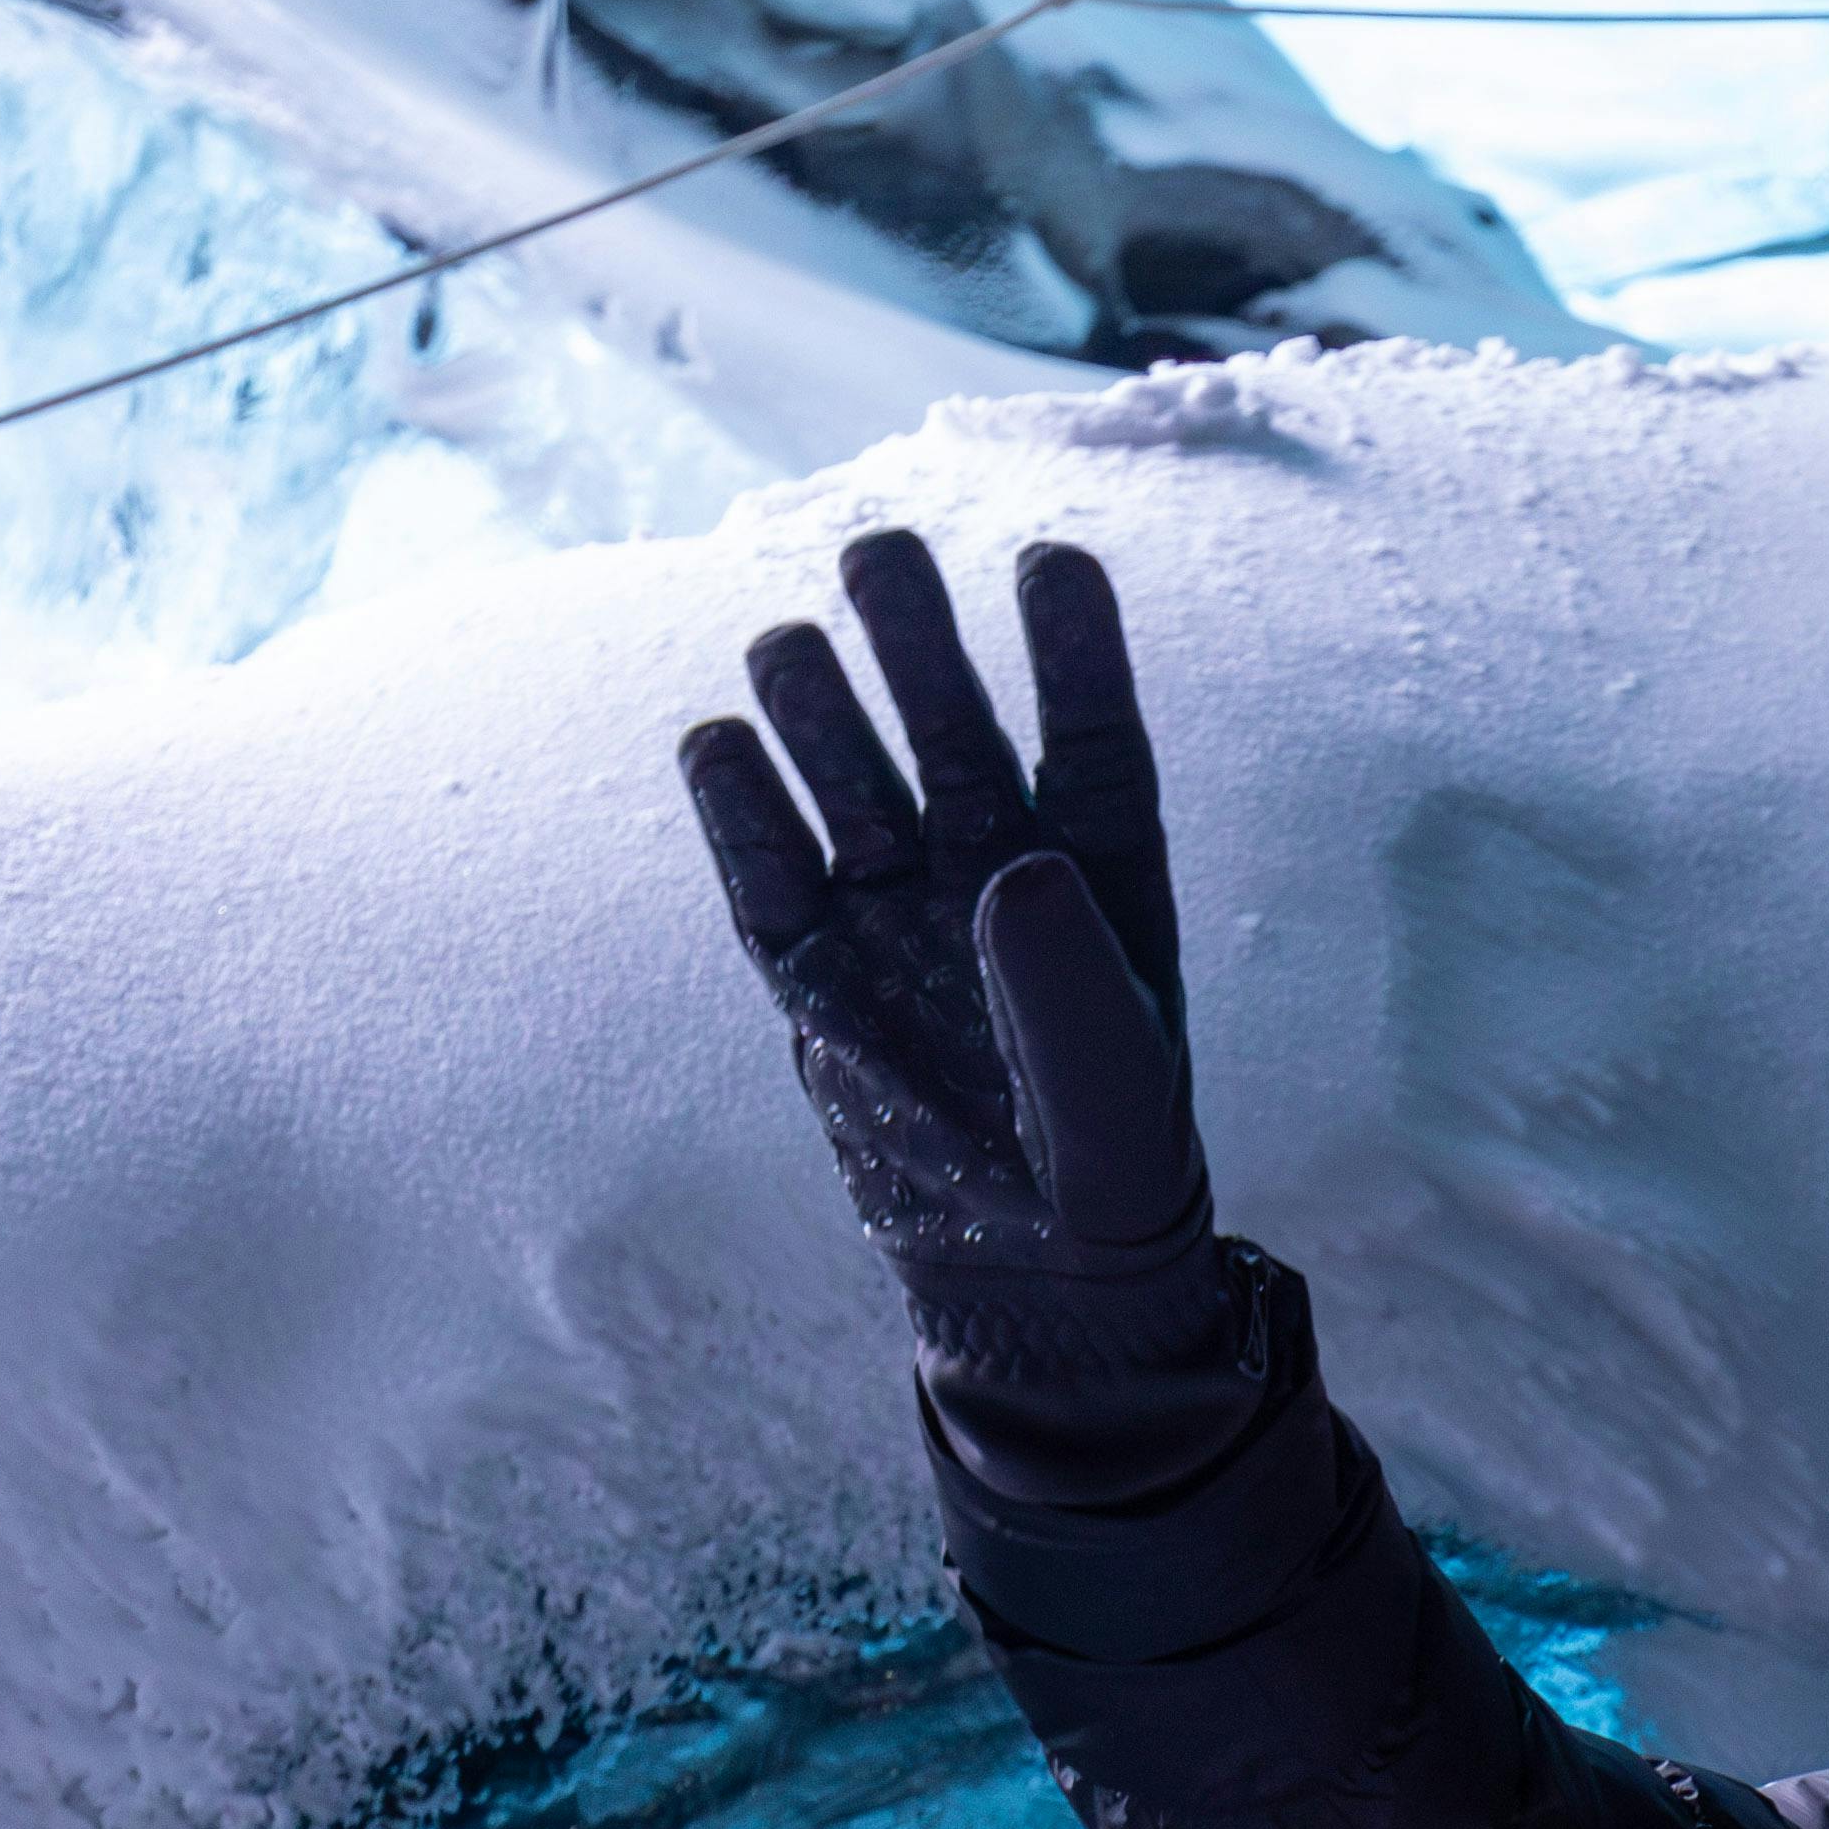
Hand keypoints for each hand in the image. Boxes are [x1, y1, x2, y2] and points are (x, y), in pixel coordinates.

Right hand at [687, 529, 1266, 1501]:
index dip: (1070, 645)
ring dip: (822, 707)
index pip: (1087, 731)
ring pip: (849, 776)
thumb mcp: (1113, 1088)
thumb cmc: (1103, 1171)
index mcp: (1101, 868)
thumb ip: (1075, 985)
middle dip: (913, 640)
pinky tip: (715, 738)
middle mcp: (992, 863)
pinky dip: (741, 812)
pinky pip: (768, 874)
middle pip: (947, 723)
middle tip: (879, 551)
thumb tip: (1014, 867)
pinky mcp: (815, 969)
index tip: (1049, 558)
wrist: (1025, 1276)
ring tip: (794, 642)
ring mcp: (896, 910)